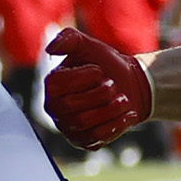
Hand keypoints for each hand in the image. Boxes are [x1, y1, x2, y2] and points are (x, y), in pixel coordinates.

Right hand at [43, 27, 152, 148]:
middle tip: (113, 85)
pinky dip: (117, 123)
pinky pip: (98, 137)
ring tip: (123, 98)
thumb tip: (50, 50)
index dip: (83, 78)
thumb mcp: (88, 44)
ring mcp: (69, 128)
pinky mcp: (85, 142)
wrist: (130, 85)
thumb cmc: (106, 64)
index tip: (99, 71)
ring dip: (112, 108)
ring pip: (87, 123)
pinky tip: (127, 113)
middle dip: (101, 94)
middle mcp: (55, 109)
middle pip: (73, 107)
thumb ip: (68, 39)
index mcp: (52, 85)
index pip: (58, 85)